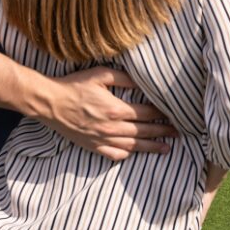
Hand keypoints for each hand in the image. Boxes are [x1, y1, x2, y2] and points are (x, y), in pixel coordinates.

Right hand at [39, 66, 178, 160]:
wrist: (50, 103)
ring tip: (166, 148)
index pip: (146, 113)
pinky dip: (128, 154)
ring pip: (133, 146)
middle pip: (144, 131)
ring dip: (151, 147)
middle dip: (162, 131)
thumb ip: (123, 77)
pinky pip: (114, 154)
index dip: (162, 114)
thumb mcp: (100, 74)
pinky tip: (136, 153)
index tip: (174, 114)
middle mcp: (112, 127)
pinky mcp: (92, 146)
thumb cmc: (74, 85)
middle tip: (178, 132)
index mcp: (116, 109)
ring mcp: (102, 139)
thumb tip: (142, 80)